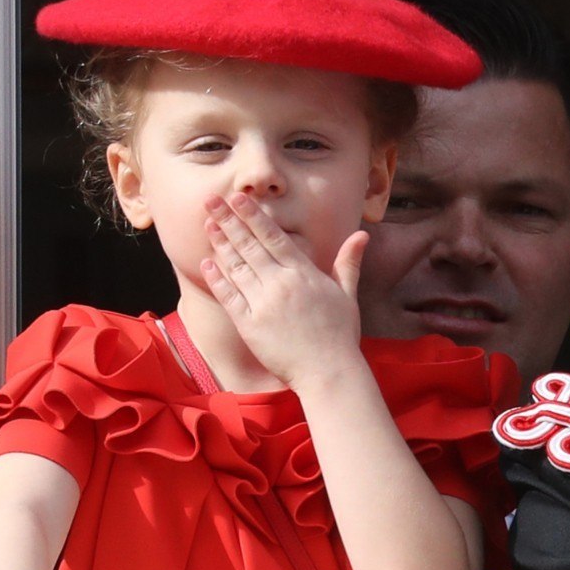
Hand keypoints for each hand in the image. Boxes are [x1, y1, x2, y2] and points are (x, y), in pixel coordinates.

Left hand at [201, 193, 367, 385]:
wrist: (328, 372)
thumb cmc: (341, 334)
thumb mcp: (348, 294)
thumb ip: (348, 262)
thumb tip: (361, 234)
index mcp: (304, 274)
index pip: (274, 237)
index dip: (254, 216)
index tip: (238, 198)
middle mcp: (281, 284)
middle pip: (250, 246)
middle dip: (229, 221)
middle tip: (211, 201)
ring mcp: (263, 304)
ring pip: (236, 267)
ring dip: (221, 244)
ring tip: (208, 224)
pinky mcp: (249, 325)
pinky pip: (229, 296)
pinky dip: (217, 279)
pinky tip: (208, 263)